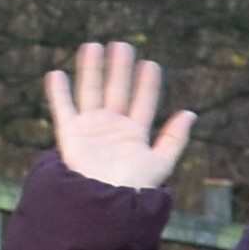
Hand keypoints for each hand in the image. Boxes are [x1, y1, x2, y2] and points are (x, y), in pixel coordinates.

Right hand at [41, 41, 193, 192]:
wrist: (103, 204)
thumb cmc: (133, 188)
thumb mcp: (160, 163)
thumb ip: (174, 138)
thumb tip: (191, 113)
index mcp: (135, 133)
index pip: (143, 101)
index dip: (147, 83)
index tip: (151, 64)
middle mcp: (112, 127)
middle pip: (117, 90)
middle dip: (120, 68)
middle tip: (123, 45)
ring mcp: (91, 128)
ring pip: (91, 91)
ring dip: (92, 70)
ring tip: (93, 46)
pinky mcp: (69, 134)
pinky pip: (62, 108)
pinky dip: (58, 92)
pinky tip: (56, 73)